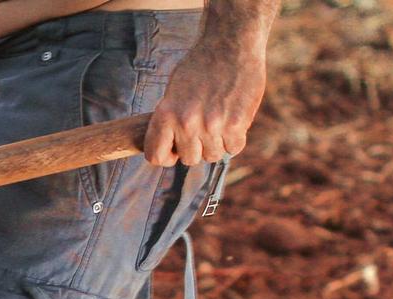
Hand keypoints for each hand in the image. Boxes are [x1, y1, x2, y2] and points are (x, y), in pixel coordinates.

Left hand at [144, 39, 267, 166]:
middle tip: (203, 131)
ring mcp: (212, 125)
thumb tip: (171, 148)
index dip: (166, 156)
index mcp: (166, 114)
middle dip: (196, 148)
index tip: (175, 149)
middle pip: (189, 159)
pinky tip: (233, 122)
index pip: (156, 157)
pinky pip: (233, 148)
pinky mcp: (236, 123)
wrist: (230, 45)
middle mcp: (186, 123)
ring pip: (212, 156)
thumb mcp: (173, 91)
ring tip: (219, 123)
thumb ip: (170, 120)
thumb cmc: (200, 66)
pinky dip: (234, 139)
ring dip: (216, 144)